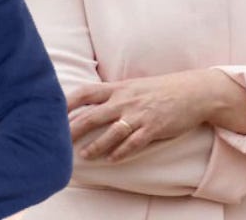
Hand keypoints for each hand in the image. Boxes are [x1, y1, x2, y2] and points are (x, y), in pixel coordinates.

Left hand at [67, 71, 236, 161]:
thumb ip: (113, 94)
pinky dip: (122, 151)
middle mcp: (125, 100)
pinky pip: (134, 142)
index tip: (52, 111)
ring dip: (97, 145)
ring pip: (112, 132)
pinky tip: (112, 159)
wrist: (193, 92)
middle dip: (74, 128)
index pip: (86, 92)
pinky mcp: (154, 127)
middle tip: (58, 140)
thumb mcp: (133, 86)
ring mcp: (139, 115)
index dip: (68, 101)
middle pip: (93, 115)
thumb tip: (90, 103)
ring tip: (84, 155)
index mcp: (118, 89)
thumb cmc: (160, 90)